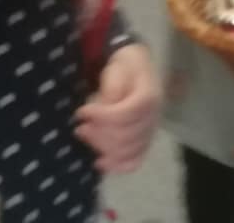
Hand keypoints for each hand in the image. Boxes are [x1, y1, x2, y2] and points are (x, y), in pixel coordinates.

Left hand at [75, 43, 160, 174]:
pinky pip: (135, 161)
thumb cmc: (125, 67)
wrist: (138, 68)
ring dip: (103, 148)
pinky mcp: (145, 141)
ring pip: (128, 152)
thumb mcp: (117, 68)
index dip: (100, 117)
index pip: (124, 115)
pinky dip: (117, 165)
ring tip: (85, 137)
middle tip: (79, 127)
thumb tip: (106, 106)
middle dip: (98, 134)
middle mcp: (153, 118)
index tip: (81, 112)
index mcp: (149, 97)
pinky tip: (101, 163)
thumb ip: (112, 88)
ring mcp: (150, 132)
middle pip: (125, 137)